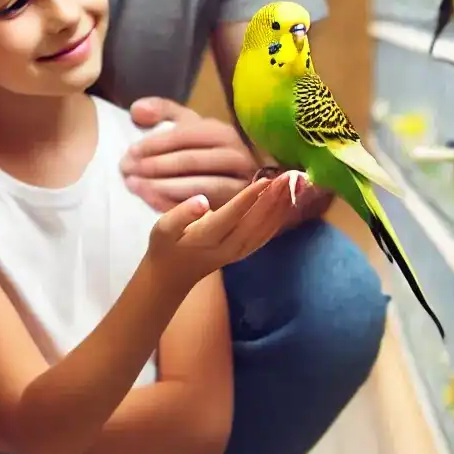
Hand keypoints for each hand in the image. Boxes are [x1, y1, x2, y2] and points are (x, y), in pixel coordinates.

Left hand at [122, 98, 255, 211]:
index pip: (184, 135)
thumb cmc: (203, 150)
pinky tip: (150, 202)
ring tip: (134, 186)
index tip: (129, 153)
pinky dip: (172, 206)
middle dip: (154, 166)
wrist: (233, 181)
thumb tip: (137, 110)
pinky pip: (199, 211)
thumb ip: (161, 110)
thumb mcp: (187, 124)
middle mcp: (236, 157)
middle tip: (126, 171)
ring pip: (196, 187)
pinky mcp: (233, 210)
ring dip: (160, 187)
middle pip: (190, 161)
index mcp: (222, 133)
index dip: (154, 143)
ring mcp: (238, 187)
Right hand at [146, 174, 294, 288]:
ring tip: (292, 186)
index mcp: (205, 237)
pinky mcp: (243, 253)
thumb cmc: (166, 245)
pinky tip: (287, 205)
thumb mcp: (161, 228)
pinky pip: (264, 237)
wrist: (171, 276)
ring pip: (263, 231)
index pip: (232, 216)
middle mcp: (226, 247)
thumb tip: (202, 200)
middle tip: (288, 177)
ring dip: (279, 209)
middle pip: (254, 223)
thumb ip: (181, 214)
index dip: (249, 198)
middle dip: (272, 200)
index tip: (265, 179)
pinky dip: (278, 221)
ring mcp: (237, 253)